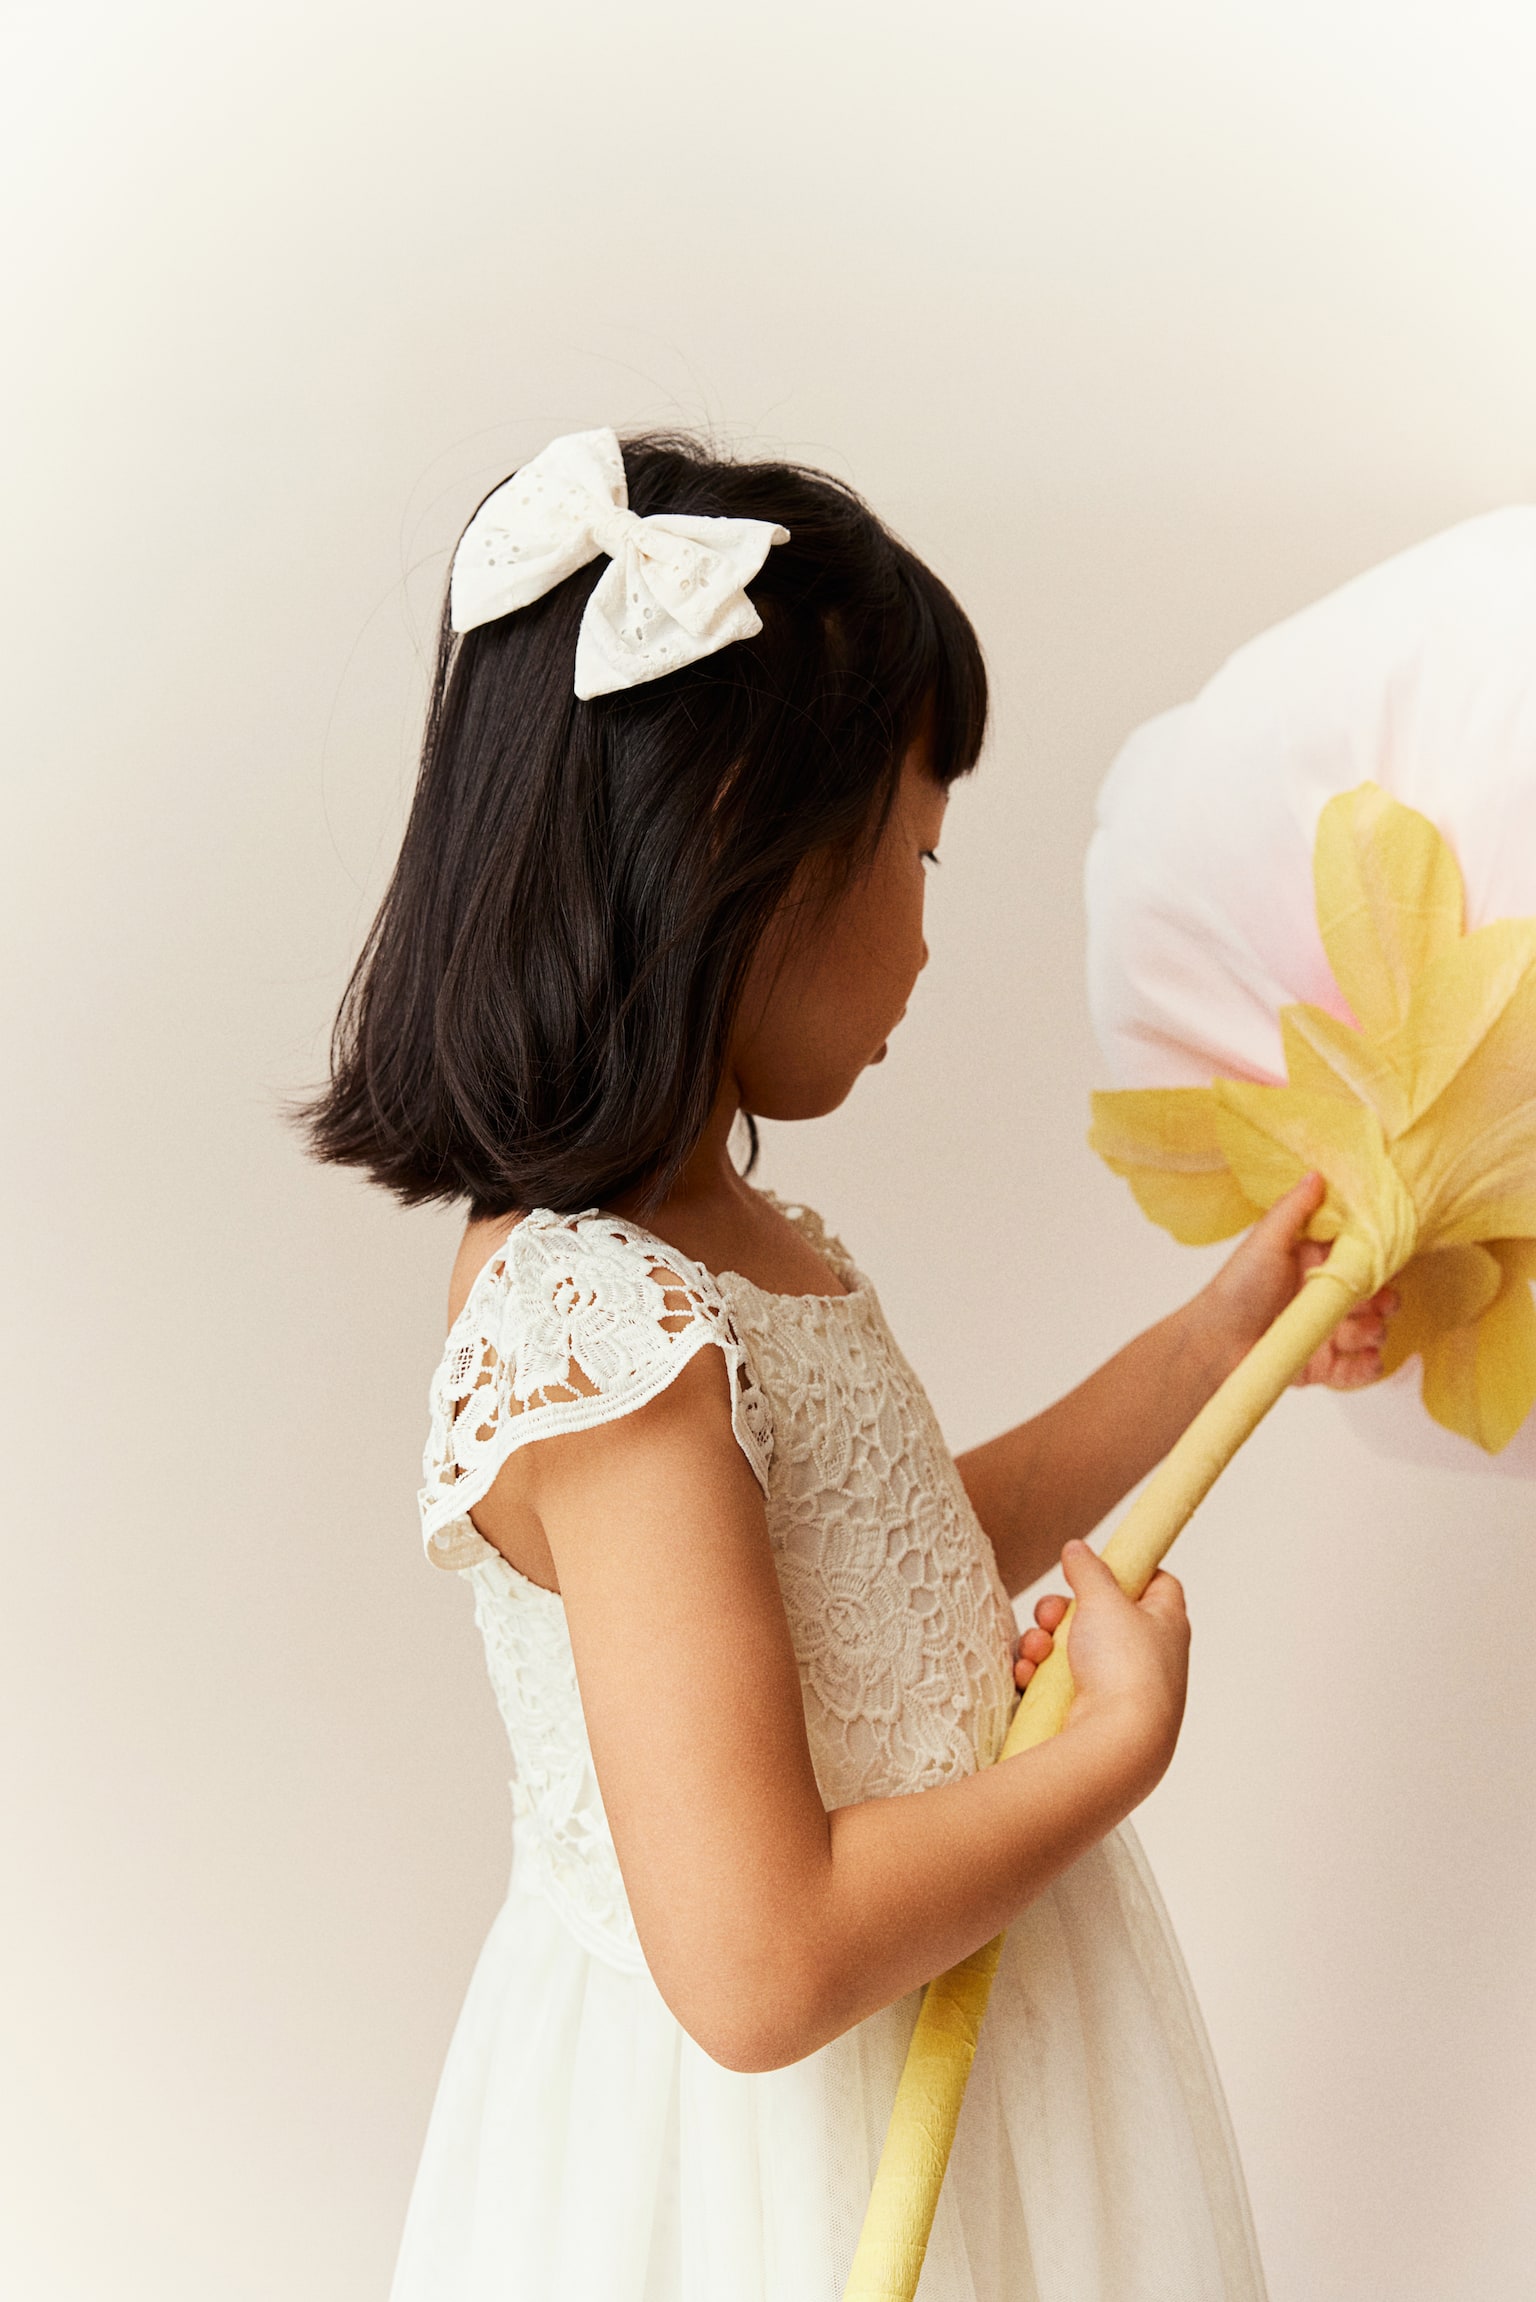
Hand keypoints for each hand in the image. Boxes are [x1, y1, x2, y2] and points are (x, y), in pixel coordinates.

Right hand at [1016, 1541, 1190, 1791]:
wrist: (1116, 1744)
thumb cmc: (1124, 1668)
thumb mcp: (1105, 1600)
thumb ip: (1089, 1570)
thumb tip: (1077, 1548)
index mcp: (1164, 1622)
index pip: (1157, 1583)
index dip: (1128, 1570)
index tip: (1098, 1568)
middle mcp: (1146, 1654)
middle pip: (1099, 1614)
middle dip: (1062, 1611)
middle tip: (1050, 1615)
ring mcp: (1118, 1685)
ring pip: (1070, 1648)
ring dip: (1043, 1643)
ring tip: (1037, 1650)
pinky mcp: (1090, 1711)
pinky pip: (1056, 1682)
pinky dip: (1038, 1674)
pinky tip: (1029, 1676)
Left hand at [1198, 1172, 1398, 1388]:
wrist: (1216, 1343)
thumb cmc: (1237, 1287)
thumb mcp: (1266, 1240)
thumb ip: (1295, 1208)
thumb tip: (1318, 1173)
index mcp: (1317, 1263)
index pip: (1362, 1258)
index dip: (1377, 1259)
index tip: (1383, 1260)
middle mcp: (1326, 1296)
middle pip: (1378, 1296)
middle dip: (1385, 1299)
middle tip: (1376, 1301)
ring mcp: (1330, 1331)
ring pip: (1375, 1330)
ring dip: (1373, 1330)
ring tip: (1352, 1330)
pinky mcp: (1328, 1364)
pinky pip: (1364, 1365)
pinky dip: (1369, 1362)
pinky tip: (1359, 1354)